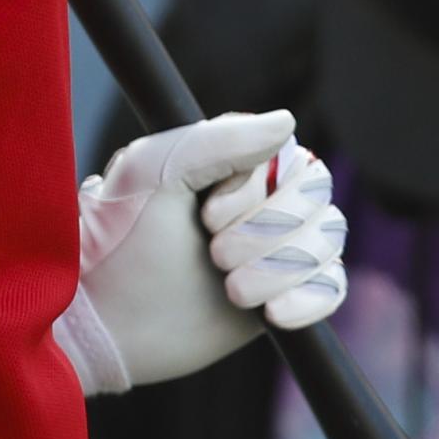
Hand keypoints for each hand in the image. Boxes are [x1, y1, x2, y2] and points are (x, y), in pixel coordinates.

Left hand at [51, 109, 348, 395]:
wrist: (106, 317)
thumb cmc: (121, 234)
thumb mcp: (157, 170)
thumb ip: (220, 140)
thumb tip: (287, 121)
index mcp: (236, 164)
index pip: (294, 163)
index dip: (259, 195)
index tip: (208, 217)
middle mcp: (264, 201)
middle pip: (318, 201)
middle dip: (268, 234)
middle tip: (216, 257)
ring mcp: (276, 248)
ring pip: (328, 242)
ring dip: (283, 268)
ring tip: (234, 291)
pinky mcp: (283, 294)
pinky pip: (332, 287)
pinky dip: (310, 298)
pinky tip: (273, 313)